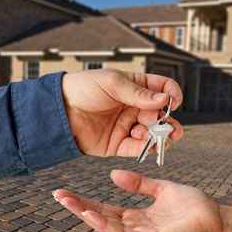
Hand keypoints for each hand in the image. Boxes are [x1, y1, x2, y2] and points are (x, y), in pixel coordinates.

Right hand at [53, 170, 224, 231]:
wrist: (216, 217)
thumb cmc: (192, 205)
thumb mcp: (160, 188)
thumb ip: (138, 183)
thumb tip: (113, 174)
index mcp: (137, 216)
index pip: (105, 207)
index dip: (85, 199)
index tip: (66, 190)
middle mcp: (135, 227)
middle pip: (101, 216)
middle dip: (78, 206)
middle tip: (57, 195)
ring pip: (107, 226)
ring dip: (86, 214)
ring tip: (68, 203)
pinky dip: (105, 224)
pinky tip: (91, 214)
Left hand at [61, 68, 182, 156]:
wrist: (58, 109)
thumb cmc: (82, 88)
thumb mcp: (111, 83)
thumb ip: (138, 93)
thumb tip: (163, 100)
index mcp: (134, 86)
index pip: (161, 89)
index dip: (171, 94)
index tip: (174, 102)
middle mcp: (133, 107)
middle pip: (160, 115)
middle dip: (168, 122)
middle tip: (171, 128)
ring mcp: (126, 125)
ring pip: (151, 133)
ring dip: (159, 136)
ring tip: (159, 137)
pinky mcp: (117, 144)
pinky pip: (136, 148)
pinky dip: (145, 148)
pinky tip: (150, 146)